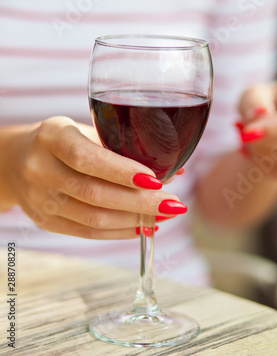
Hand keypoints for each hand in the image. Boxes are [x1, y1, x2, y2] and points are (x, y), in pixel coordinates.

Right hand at [5, 116, 185, 238]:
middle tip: (173, 203)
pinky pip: (87, 232)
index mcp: (52, 138)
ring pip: (93, 218)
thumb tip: (174, 168)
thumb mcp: (83, 130)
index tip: (156, 179)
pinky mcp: (46, 221)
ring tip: (164, 215)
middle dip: (141, 202)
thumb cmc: (59, 141)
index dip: (123, 171)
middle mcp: (41, 169)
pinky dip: (119, 232)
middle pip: (94, 193)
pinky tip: (142, 226)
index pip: (88, 158)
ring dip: (135, 220)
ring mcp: (41, 200)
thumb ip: (122, 147)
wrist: (14, 161)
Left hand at [237, 76, 276, 182]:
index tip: (247, 134)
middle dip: (262, 144)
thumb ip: (253, 103)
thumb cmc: (261, 103)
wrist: (269, 121)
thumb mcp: (252, 96)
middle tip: (245, 139)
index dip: (272, 128)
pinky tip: (262, 155)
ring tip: (252, 145)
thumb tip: (261, 113)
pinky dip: (268, 168)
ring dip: (262, 157)